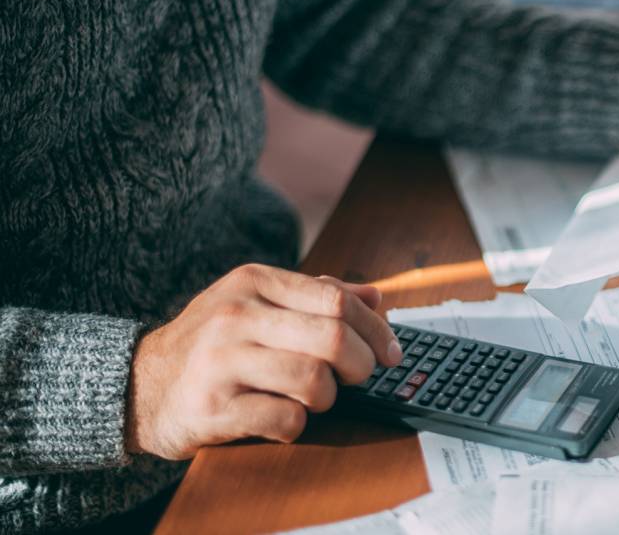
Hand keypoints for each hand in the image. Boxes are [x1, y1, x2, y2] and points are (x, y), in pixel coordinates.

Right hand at [126, 264, 401, 459]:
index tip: (391, 352)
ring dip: (328, 397)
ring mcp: (221, 361)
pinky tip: (285, 418)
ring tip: (314, 398)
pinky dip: (298, 424)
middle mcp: (236, 315)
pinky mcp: (212, 407)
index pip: (337, 299)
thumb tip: (376, 297)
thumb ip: (316, 296)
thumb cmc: (214, 344)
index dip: (375, 329)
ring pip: (314, 380)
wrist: (140, 386)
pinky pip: (285, 419)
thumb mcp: (257, 303)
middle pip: (332, 339)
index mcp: (254, 281)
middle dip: (360, 365)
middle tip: (358, 377)